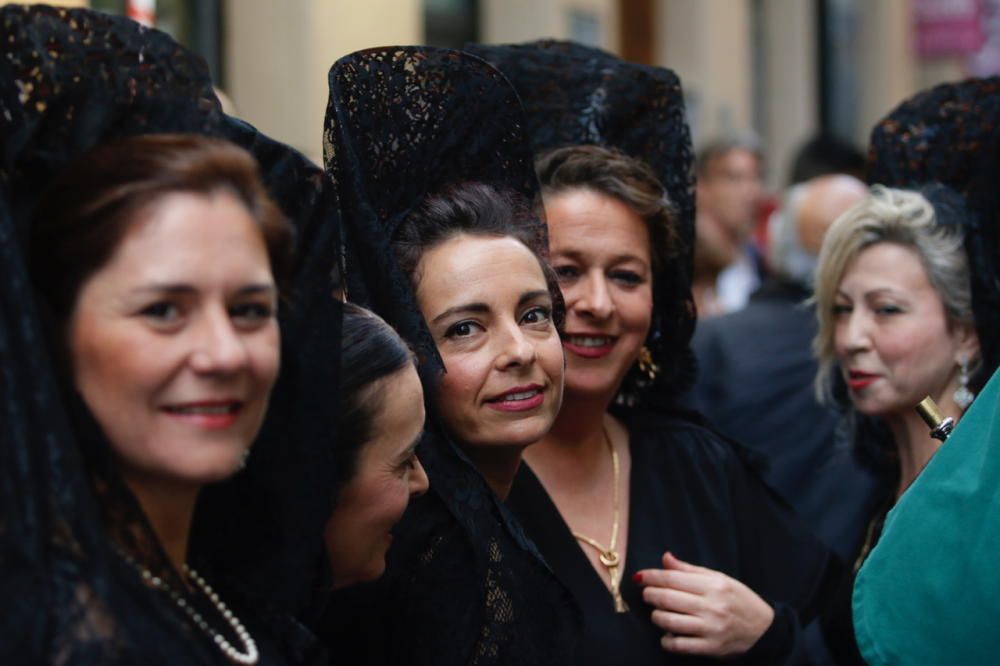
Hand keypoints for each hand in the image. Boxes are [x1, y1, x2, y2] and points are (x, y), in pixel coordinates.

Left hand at [634, 551, 774, 657]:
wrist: (764, 629)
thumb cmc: (739, 600)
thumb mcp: (719, 578)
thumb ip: (689, 570)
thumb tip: (665, 558)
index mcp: (714, 585)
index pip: (673, 578)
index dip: (652, 576)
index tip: (640, 577)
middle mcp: (712, 606)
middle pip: (668, 598)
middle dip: (650, 595)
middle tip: (647, 594)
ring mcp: (711, 628)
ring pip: (669, 621)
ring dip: (656, 617)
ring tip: (657, 613)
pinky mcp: (711, 648)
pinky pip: (679, 645)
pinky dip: (666, 640)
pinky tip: (667, 634)